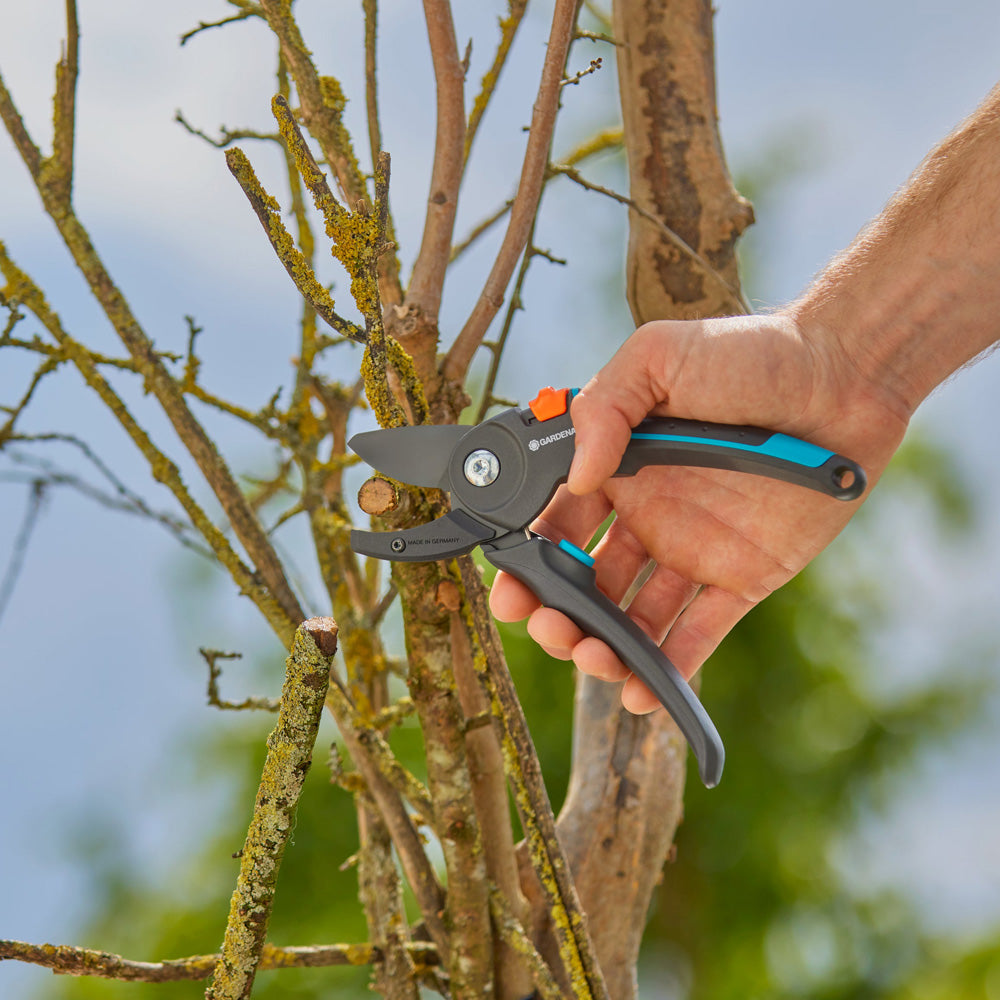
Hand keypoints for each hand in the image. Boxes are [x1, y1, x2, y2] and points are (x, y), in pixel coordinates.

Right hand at [489, 312, 910, 712]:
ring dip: (607, 646)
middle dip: (559, 614)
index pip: (554, 524)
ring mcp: (692, 550)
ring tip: (599, 661)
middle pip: (585, 581)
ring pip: (633, 615)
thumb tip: (575, 477)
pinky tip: (645, 692)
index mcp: (618, 468)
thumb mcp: (660, 356)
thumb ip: (602, 409)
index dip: (526, 561)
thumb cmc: (751, 353)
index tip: (510, 591)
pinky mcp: (742, 577)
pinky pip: (700, 631)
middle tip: (555, 632)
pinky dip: (671, 666)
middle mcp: (647, 514)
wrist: (845, 376)